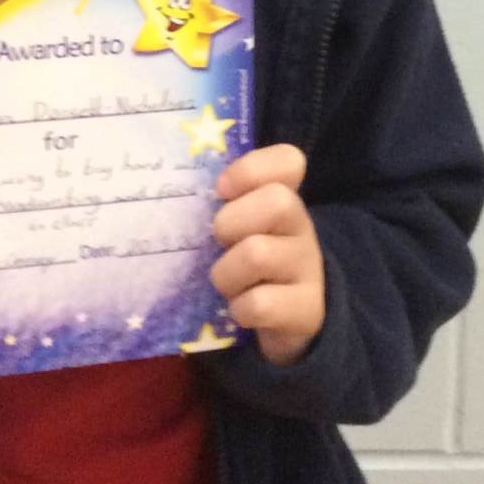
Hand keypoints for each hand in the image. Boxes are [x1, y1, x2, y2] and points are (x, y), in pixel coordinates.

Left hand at [210, 144, 324, 367]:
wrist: (285, 321)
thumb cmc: (247, 266)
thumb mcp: (238, 229)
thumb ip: (218, 206)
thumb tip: (175, 193)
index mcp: (284, 198)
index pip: (288, 161)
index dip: (251, 169)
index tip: (221, 190)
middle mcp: (302, 227)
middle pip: (277, 202)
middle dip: (231, 223)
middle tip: (219, 244)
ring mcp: (308, 268)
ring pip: (258, 254)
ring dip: (227, 273)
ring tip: (225, 284)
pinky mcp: (307, 309)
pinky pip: (261, 303)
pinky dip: (240, 309)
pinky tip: (239, 311)